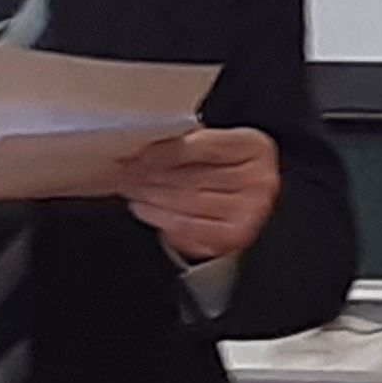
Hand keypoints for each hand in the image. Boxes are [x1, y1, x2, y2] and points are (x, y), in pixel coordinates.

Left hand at [117, 125, 279, 265]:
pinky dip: (163, 219)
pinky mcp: (235, 238)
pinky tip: (145, 210)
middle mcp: (258, 181)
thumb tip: (143, 150)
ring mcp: (250, 213)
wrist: (251, 200)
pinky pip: (190, 229)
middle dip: (150, 175)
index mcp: (254, 147)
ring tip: (129, 189)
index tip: (135, 153)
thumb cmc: (228, 170)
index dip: (164, 151)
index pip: (201, 147)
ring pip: (187, 202)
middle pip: (192, 177)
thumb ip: (189, 143)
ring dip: (151, 197)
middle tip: (123, 172)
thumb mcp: (218, 146)